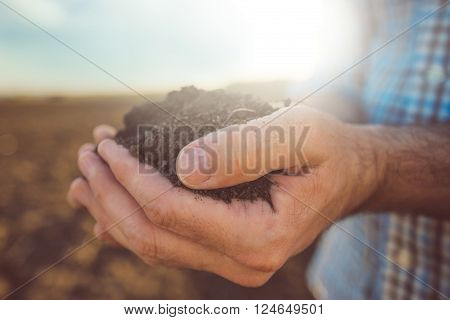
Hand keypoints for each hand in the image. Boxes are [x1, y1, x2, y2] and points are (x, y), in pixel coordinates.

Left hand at [67, 106, 379, 285]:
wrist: (346, 176)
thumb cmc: (326, 152)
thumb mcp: (298, 135)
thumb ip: (244, 149)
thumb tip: (184, 168)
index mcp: (262, 237)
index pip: (173, 212)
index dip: (132, 179)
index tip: (106, 147)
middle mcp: (244, 261)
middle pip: (154, 236)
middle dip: (111, 196)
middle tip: (84, 159)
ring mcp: (232, 262)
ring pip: (155, 246)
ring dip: (113, 213)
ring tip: (82, 184)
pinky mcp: (225, 252)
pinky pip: (169, 246)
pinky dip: (133, 226)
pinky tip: (106, 214)